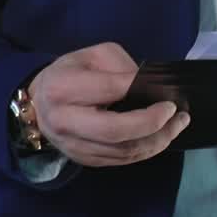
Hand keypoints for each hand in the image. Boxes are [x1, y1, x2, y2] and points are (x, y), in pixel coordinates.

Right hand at [28, 43, 189, 166]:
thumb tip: (152, 87)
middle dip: (153, 125)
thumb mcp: (95, 56)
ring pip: (121, 151)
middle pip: (115, 131)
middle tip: (177, 115)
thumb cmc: (72, 72)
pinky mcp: (82, 159)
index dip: (143, 95)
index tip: (170, 97)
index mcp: (63, 88)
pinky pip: (119, 160)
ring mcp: (72, 145)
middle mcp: (65, 121)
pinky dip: (145, 151)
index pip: (110, 91)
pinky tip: (160, 137)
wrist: (38, 102)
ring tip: (178, 125)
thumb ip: (122, 68)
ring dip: (157, 141)